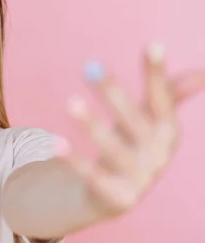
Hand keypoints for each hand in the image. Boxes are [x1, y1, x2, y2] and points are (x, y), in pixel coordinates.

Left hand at [61, 43, 204, 216]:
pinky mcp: (117, 198)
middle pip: (134, 121)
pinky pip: (91, 175)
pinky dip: (73, 159)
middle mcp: (159, 156)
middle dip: (114, 94)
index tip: (152, 44)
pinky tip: (53, 141)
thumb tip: (201, 73)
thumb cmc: (130, 145)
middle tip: (90, 68)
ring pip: (112, 149)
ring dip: (92, 125)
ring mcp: (140, 179)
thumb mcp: (148, 121)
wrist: (112, 195)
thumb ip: (169, 95)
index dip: (158, 74)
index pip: (163, 100)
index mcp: (168, 133)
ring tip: (70, 102)